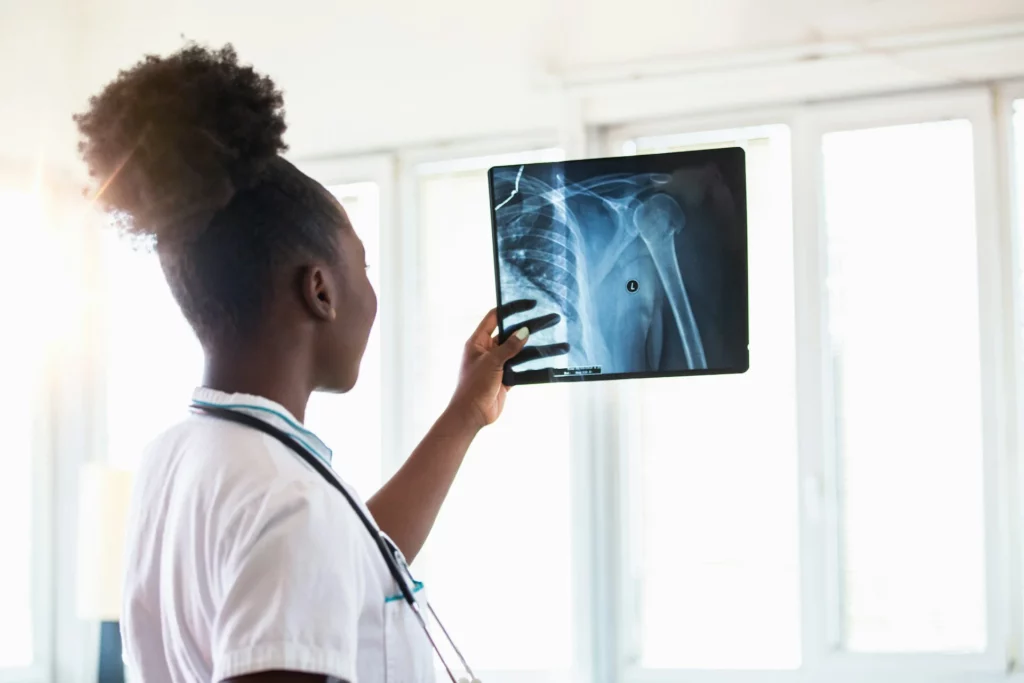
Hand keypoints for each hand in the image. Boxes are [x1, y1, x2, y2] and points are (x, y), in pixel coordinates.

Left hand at [448, 300, 569, 428]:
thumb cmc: (473, 386)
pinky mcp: (505, 378)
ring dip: (532, 347)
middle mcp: (487, 350)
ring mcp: (496, 364)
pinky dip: (531, 364)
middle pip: (509, 334)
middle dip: (527, 327)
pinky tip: (546, 359)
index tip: (528, 304)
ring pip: (517, 351)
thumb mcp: (492, 362)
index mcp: (477, 341)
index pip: (494, 318)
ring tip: (552, 340)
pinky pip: (520, 367)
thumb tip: (524, 331)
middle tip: (546, 320)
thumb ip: (509, 347)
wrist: (471, 415)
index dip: (510, 309)